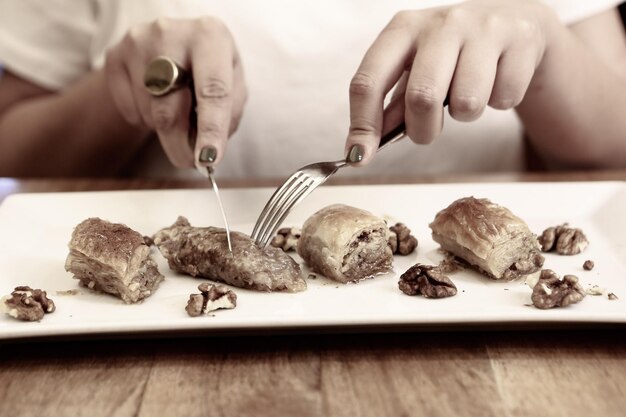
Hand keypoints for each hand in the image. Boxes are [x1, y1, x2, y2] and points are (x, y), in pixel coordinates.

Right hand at [105, 17, 246, 168]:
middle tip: (190, 162)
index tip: (208, 159)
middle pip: (170, 109)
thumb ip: (228, 114)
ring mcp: (137, 43)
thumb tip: (207, 153)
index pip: (212, 91)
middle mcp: (171, 33)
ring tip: (178, 110)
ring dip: (166, 129)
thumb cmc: (210, 67)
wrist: (174, 43)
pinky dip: (145, 119)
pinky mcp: (114, 55)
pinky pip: (129, 110)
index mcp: (210, 36)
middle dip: (181, 145)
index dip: (211, 129)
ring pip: (150, 114)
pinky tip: (156, 101)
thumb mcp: (233, 83)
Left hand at [345, 0, 557, 164]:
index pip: (369, 81)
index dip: (362, 125)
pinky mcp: (521, 40)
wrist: (513, 21)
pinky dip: (499, 103)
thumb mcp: (415, 68)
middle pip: (422, 97)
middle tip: (429, 131)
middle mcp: (441, 23)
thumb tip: (363, 147)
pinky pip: (504, 99)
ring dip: (465, 115)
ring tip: (468, 94)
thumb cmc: (452, 53)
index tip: (359, 156)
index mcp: (403, 29)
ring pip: (467, 103)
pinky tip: (496, 81)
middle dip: (423, 130)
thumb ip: (392, 106)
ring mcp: (484, 28)